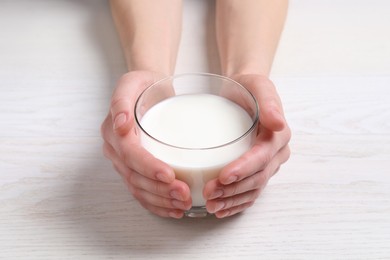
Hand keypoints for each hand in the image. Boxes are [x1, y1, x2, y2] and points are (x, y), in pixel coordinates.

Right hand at [101, 71, 191, 217]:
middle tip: (184, 194)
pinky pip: (142, 192)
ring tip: (183, 204)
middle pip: (135, 176)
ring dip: (161, 200)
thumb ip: (122, 99)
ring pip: (139, 189)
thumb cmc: (144, 85)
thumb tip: (120, 124)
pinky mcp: (135, 170)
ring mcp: (124, 163)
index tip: (169, 175)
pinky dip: (157, 204)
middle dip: (159, 190)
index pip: (129, 154)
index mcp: (113, 131)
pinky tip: (174, 209)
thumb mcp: (133, 81)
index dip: (148, 167)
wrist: (148, 91)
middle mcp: (116, 150)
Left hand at [204, 74, 290, 217]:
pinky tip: (222, 210)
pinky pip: (250, 192)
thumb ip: (269, 103)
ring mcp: (267, 165)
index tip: (224, 176)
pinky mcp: (256, 171)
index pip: (262, 157)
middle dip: (233, 189)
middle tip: (210, 194)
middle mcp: (275, 153)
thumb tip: (278, 123)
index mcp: (278, 136)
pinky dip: (236, 204)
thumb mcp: (259, 86)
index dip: (244, 169)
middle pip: (256, 178)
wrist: (244, 93)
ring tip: (211, 205)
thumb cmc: (248, 88)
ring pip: (253, 189)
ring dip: (232, 201)